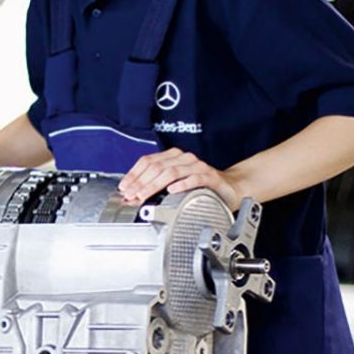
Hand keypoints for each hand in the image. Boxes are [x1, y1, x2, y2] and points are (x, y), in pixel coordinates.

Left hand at [118, 149, 241, 210]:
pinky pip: (194, 178)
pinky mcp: (210, 176)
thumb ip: (157, 185)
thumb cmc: (201, 186)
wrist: (230, 188)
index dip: (134, 174)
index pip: (148, 161)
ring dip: (155, 184)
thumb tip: (134, 195)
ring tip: (144, 195)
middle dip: (140, 182)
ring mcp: (198, 166)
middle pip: (157, 166)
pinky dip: (181, 184)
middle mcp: (184, 158)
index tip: (124, 187)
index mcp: (173, 157)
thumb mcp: (176, 183)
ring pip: (171, 172)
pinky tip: (171, 191)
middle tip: (131, 195)